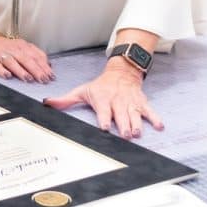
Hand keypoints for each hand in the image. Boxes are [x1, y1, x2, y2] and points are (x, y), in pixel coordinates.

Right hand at [0, 35, 53, 83]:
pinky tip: (7, 76)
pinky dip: (2, 71)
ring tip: (28, 79)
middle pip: (26, 60)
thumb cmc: (8, 47)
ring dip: (20, 71)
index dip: (44, 66)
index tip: (51, 75)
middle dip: (36, 70)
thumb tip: (50, 65)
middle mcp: (13, 50)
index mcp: (23, 46)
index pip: (36, 56)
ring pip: (12, 62)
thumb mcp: (23, 47)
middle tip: (43, 79)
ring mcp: (2, 55)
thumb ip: (36, 55)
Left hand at [43, 58, 161, 138]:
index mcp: (103, 99)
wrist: (121, 72)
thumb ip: (65, 100)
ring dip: (137, 124)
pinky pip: (149, 111)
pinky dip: (155, 118)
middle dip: (123, 125)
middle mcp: (117, 101)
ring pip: (135, 115)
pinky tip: (159, 126)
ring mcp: (130, 103)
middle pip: (121, 115)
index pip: (104, 110)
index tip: (106, 127)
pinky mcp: (141, 103)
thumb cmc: (100, 86)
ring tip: (137, 133)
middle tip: (125, 134)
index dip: (105, 119)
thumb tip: (47, 103)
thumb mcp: (82, 90)